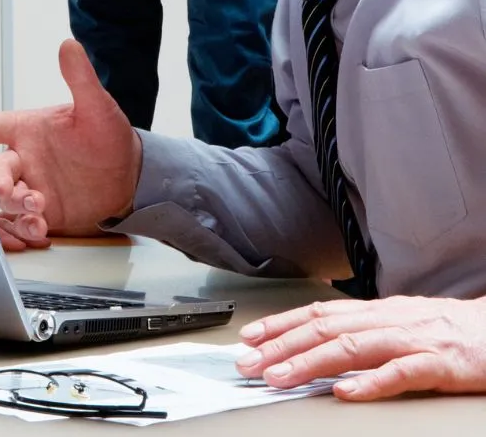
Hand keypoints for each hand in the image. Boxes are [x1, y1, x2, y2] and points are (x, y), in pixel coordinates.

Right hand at [0, 40, 141, 248]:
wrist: (131, 178)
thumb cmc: (108, 137)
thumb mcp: (97, 107)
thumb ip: (80, 78)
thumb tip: (69, 46)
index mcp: (28, 130)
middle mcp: (24, 159)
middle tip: (14, 188)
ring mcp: (31, 187)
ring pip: (4, 199)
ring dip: (14, 205)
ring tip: (37, 209)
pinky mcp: (42, 214)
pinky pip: (20, 223)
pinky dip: (24, 228)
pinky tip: (39, 228)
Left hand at [236, 295, 485, 400]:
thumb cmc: (454, 332)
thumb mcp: (403, 325)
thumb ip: (366, 333)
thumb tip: (323, 344)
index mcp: (378, 312)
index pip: (319, 314)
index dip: (281, 324)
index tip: (249, 337)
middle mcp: (389, 320)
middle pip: (325, 330)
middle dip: (281, 345)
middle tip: (250, 363)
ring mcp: (414, 340)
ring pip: (352, 348)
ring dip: (310, 363)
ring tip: (281, 376)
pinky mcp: (441, 364)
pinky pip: (401, 373)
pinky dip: (370, 382)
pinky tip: (345, 392)